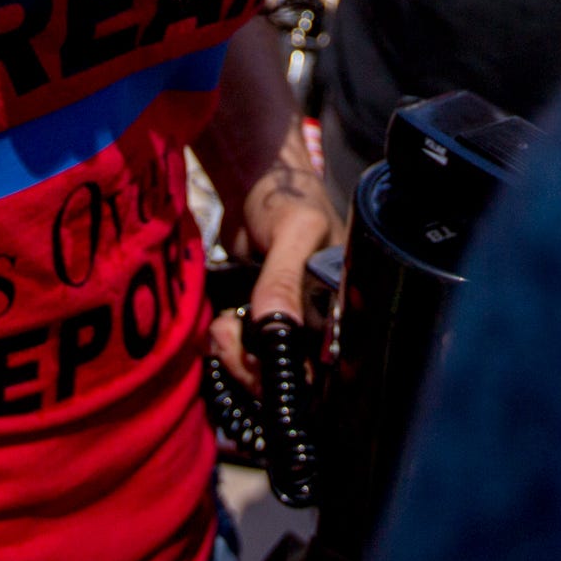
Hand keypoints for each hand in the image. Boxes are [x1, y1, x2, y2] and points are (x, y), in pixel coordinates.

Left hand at [210, 127, 339, 394]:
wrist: (252, 186)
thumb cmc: (288, 199)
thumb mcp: (294, 232)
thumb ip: (284, 278)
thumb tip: (274, 326)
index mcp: (342, 306)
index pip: (325, 361)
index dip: (292, 373)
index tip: (261, 365)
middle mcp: (317, 322)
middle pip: (289, 374)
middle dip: (253, 369)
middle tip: (228, 339)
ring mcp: (284, 323)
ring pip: (261, 369)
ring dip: (235, 359)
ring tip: (220, 329)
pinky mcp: (255, 320)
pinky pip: (242, 352)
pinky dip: (226, 347)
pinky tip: (218, 328)